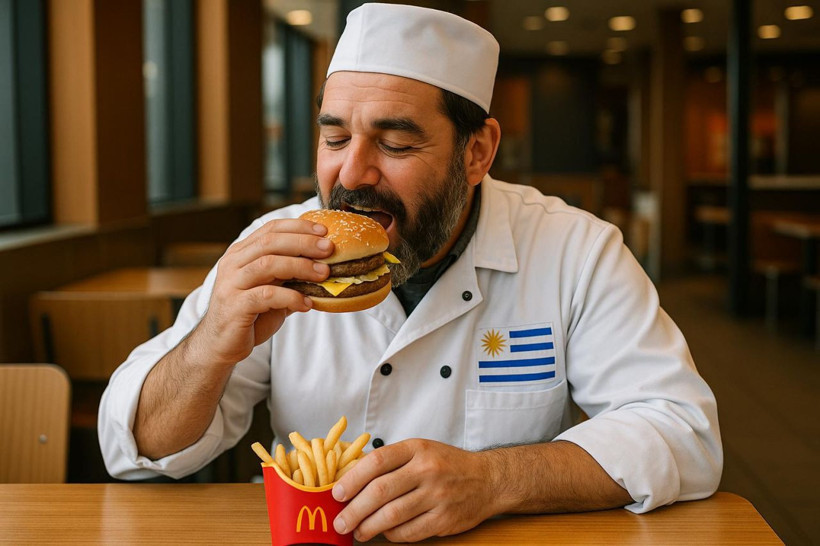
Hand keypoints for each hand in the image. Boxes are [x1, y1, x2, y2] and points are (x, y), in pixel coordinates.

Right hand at [192, 218, 333, 365]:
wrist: (220, 346)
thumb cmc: (250, 316)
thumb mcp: (274, 291)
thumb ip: (291, 278)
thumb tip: (326, 267)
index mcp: (241, 254)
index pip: (270, 229)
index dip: (298, 227)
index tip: (324, 231)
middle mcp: (233, 264)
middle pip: (270, 241)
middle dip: (303, 242)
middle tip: (328, 248)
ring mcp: (231, 284)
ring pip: (267, 264)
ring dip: (300, 266)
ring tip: (323, 274)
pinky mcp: (234, 305)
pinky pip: (266, 295)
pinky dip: (291, 297)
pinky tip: (307, 304)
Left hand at [332, 439, 496, 541]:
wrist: (487, 480)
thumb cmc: (446, 465)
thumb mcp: (420, 451)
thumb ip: (391, 462)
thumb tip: (351, 481)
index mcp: (417, 449)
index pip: (377, 461)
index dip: (352, 479)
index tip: (337, 493)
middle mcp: (427, 470)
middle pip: (380, 491)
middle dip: (354, 510)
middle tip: (340, 522)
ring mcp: (437, 495)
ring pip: (392, 515)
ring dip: (368, 527)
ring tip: (357, 531)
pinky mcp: (444, 519)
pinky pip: (409, 532)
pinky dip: (391, 535)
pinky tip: (384, 533)